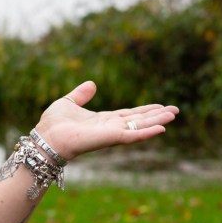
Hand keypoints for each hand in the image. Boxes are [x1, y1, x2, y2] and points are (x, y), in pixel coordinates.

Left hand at [33, 80, 178, 161]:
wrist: (46, 137)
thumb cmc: (53, 123)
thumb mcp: (68, 102)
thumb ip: (81, 95)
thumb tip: (92, 83)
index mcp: (101, 120)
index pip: (128, 114)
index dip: (144, 110)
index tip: (159, 105)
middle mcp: (109, 127)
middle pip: (138, 120)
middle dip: (156, 115)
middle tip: (175, 110)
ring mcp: (111, 133)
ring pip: (140, 126)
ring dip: (157, 121)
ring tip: (173, 115)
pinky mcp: (110, 138)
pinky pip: (132, 135)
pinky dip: (147, 132)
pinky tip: (161, 129)